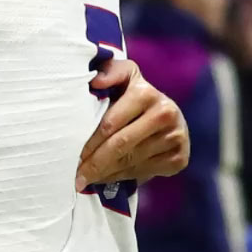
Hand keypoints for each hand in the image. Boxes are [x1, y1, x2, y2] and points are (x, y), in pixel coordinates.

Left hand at [77, 58, 189, 188]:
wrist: (170, 114)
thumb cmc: (136, 96)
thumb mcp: (125, 77)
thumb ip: (109, 72)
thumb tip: (95, 81)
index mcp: (146, 93)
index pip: (110, 124)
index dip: (89, 142)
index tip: (72, 156)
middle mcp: (165, 113)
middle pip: (120, 145)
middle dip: (94, 164)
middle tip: (77, 177)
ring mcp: (175, 137)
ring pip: (130, 162)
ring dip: (106, 173)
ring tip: (88, 178)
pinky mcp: (179, 158)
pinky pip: (144, 172)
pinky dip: (123, 177)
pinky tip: (109, 177)